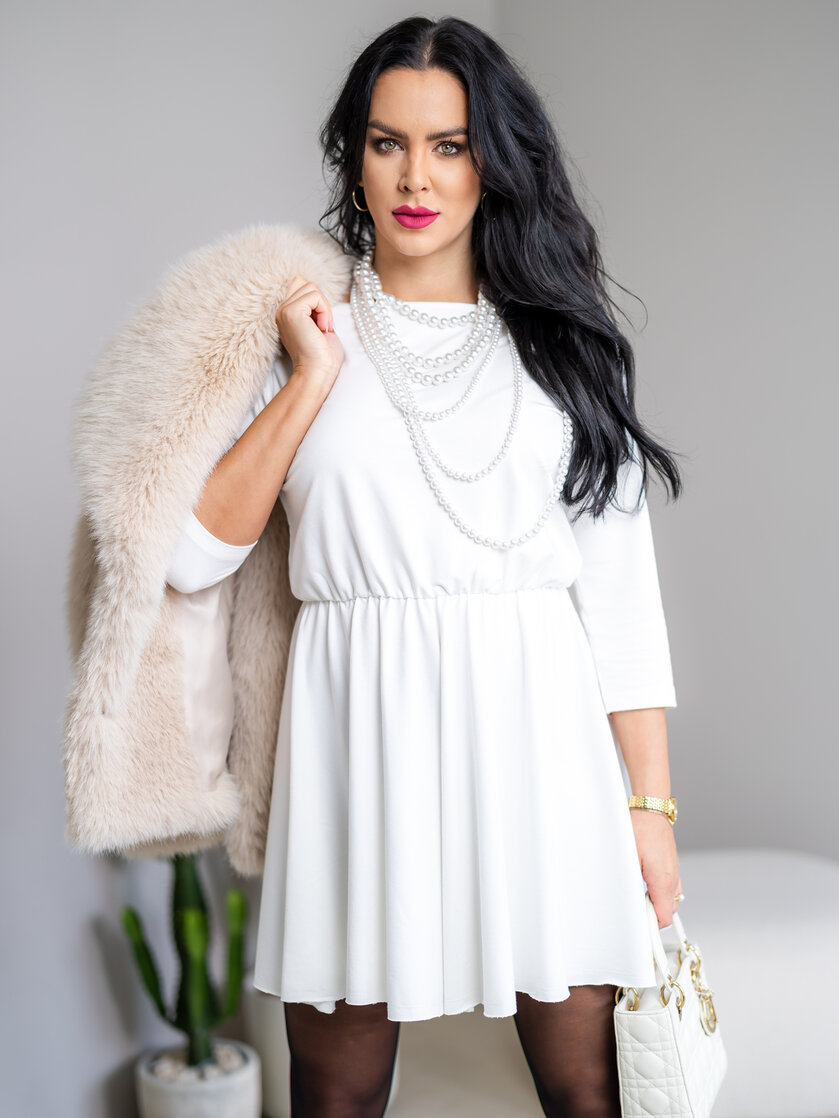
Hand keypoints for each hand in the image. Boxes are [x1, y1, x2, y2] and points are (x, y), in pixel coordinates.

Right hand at [275, 274, 344, 394]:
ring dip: (324, 307)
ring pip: (311, 287)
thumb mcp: (318, 326)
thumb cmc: (322, 356)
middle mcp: (281, 311)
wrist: (317, 373)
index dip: (317, 301)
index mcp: (286, 314)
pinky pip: (315, 295)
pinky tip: (322, 328)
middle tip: (323, 325)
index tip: (322, 324)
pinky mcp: (292, 312)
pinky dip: (325, 310)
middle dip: (321, 301)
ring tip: (322, 328)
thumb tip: (317, 292)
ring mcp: (284, 310)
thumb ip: (314, 308)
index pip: (301, 286)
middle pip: (305, 283)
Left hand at [629, 808, 682, 928]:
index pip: (665, 917)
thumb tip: (626, 899)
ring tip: (638, 898)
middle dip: (652, 915)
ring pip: (669, 900)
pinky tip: (644, 886)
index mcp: (663, 880)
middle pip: (667, 911)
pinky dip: (658, 892)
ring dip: (655, 903)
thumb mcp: (629, 857)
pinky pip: (668, 888)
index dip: (653, 928)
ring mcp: (674, 872)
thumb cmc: (640, 828)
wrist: (651, 810)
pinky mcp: (671, 866)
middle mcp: (672, 878)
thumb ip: (630, 882)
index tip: (642, 934)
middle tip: (635, 913)